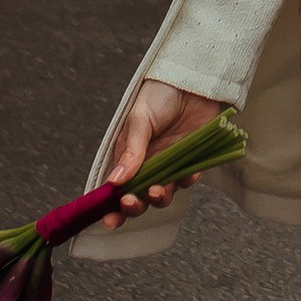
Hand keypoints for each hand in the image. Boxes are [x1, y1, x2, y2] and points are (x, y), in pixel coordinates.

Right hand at [105, 76, 223, 213]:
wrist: (192, 80)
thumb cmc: (159, 94)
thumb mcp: (139, 120)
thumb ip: (131, 152)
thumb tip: (115, 182)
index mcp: (126, 156)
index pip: (115, 188)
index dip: (111, 207)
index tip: (108, 220)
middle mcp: (146, 164)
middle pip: (138, 197)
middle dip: (134, 206)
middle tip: (131, 202)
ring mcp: (168, 165)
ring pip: (162, 194)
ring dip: (159, 198)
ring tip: (158, 191)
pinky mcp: (190, 161)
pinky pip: (187, 180)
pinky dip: (186, 181)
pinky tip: (187, 175)